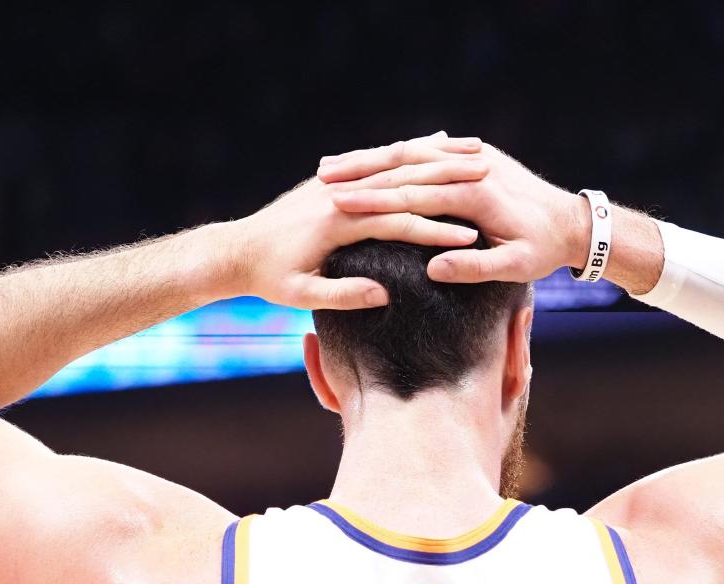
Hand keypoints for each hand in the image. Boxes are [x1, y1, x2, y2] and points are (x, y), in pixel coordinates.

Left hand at [232, 133, 487, 308]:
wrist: (233, 250)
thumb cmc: (267, 280)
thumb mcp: (300, 295)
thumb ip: (341, 294)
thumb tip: (382, 295)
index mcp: (336, 221)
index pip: (398, 222)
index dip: (436, 231)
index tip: (471, 237)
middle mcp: (338, 194)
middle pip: (404, 185)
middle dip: (446, 184)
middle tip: (490, 183)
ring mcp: (334, 184)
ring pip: (394, 166)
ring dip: (434, 159)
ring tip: (476, 153)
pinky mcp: (331, 183)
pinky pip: (379, 165)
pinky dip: (409, 156)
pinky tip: (435, 147)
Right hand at [318, 140, 590, 283]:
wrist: (574, 221)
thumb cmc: (545, 250)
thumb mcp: (517, 266)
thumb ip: (475, 269)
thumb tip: (434, 269)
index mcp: (476, 195)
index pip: (412, 194)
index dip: (372, 198)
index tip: (336, 203)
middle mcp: (471, 169)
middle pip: (404, 164)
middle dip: (361, 169)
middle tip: (319, 175)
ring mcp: (472, 158)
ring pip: (411, 153)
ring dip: (371, 158)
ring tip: (331, 165)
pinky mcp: (474, 158)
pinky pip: (426, 153)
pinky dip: (394, 156)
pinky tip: (367, 162)